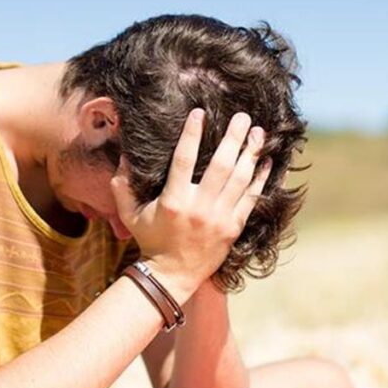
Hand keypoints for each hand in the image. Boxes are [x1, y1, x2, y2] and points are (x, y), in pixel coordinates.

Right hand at [110, 109, 271, 300]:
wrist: (172, 274)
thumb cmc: (150, 240)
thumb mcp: (129, 214)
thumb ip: (122, 185)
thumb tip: (123, 155)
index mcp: (173, 200)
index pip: (184, 159)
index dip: (192, 134)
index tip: (199, 113)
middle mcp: (199, 207)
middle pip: (221, 165)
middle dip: (233, 137)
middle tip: (243, 117)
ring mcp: (219, 218)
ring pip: (240, 179)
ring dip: (251, 153)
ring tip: (258, 133)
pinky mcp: (233, 227)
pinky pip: (251, 198)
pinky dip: (260, 179)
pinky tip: (266, 161)